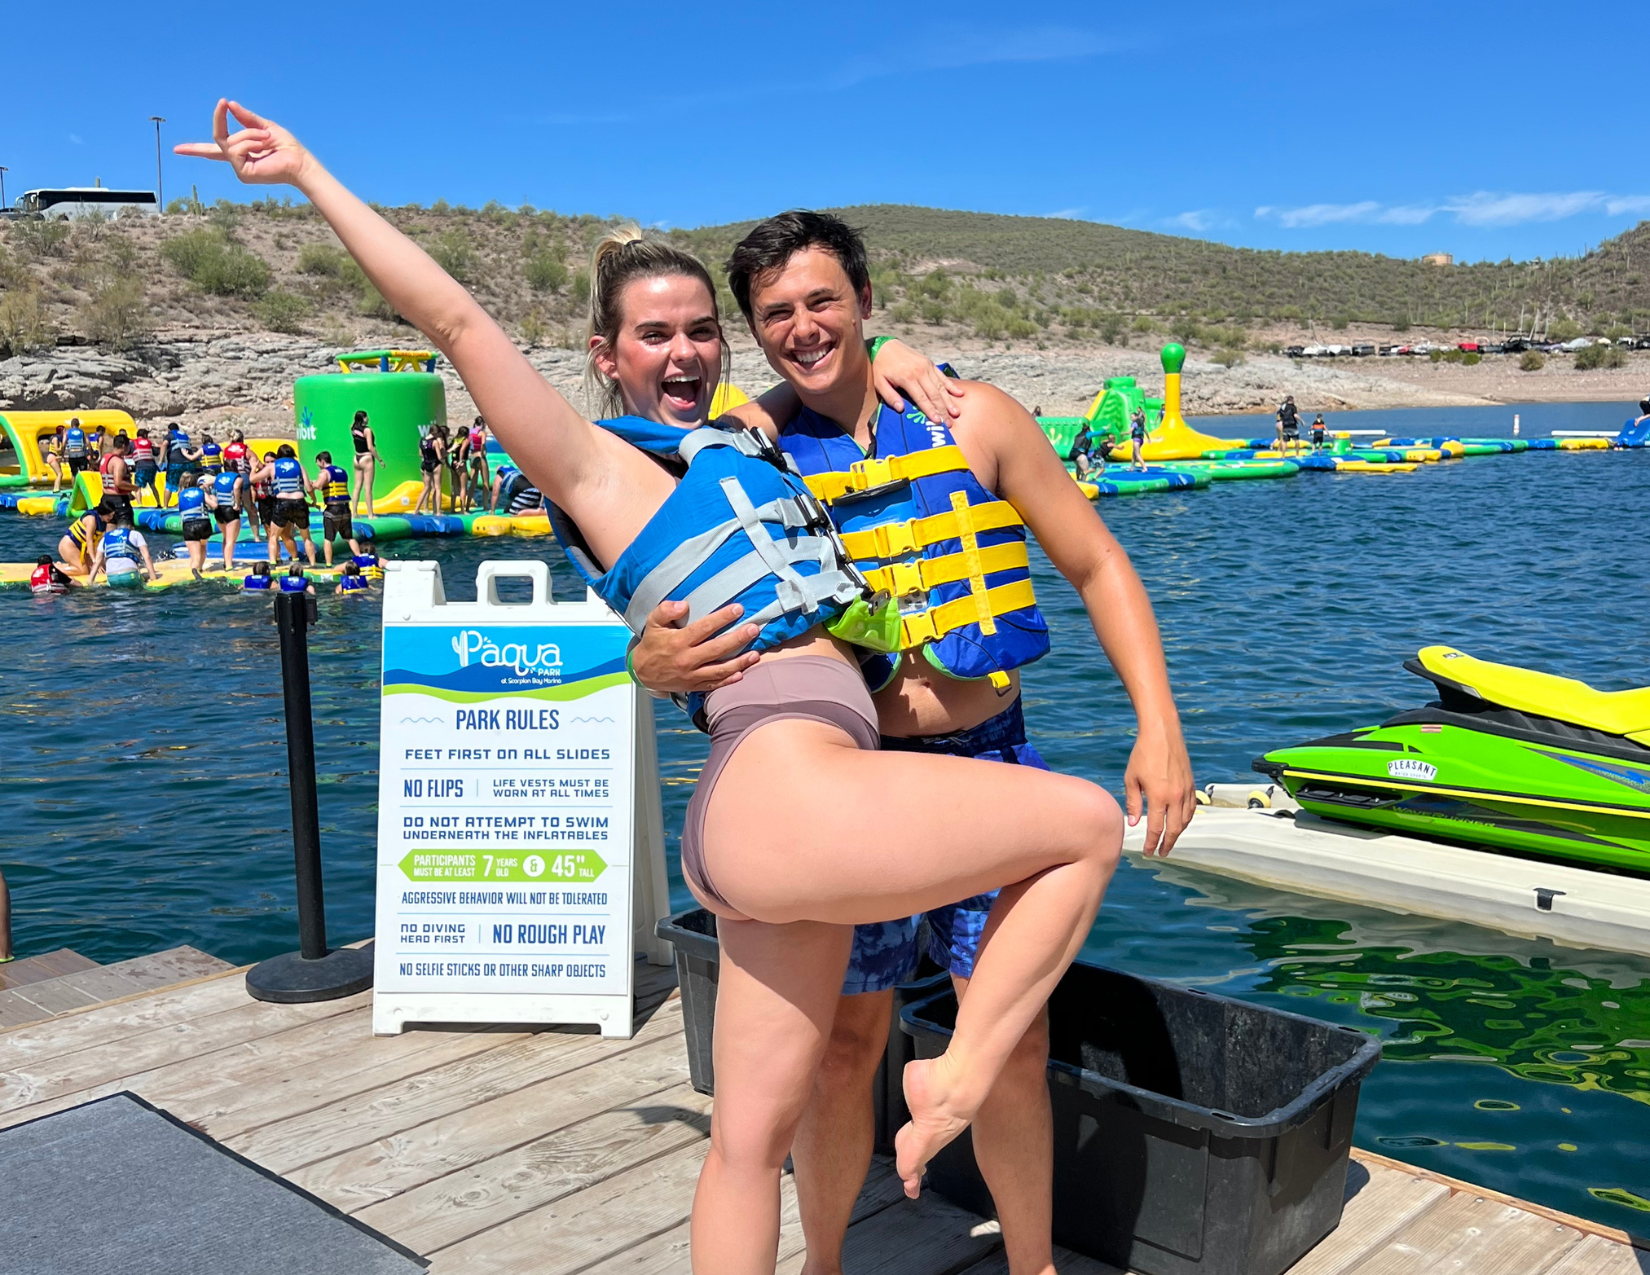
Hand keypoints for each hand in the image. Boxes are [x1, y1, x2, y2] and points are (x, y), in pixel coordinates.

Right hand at [173, 99, 310, 186]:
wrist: (299, 161)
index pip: (213, 149)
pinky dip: (250, 142)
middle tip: (223, 103)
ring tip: (267, 139)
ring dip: (250, 133)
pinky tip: (264, 146)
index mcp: (240, 151)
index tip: (177, 150)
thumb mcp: (264, 126)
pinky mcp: (243, 173)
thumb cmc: (286, 146)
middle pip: (218, 138)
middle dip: (219, 118)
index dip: (195, 149)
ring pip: (230, 141)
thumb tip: (229, 104)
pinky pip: (236, 149)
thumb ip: (245, 118)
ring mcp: (239, 168)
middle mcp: (237, 161)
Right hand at [630, 600, 760, 694]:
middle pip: (717, 649)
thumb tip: (683, 605)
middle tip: (754, 629)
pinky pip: (714, 684)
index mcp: (678, 641)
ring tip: (756, 653)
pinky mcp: (694, 685)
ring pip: (720, 669)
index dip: (722, 618)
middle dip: (738, 639)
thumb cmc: (652, 644)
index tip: (738, 609)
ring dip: (740, 662)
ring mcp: (692, 675)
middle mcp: (687, 659)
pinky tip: (742, 673)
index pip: (704, 628)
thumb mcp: (652, 623)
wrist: (642, 673)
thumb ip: (665, 610)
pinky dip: (729, 680)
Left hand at [871, 340, 965, 421]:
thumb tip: (901, 409)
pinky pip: (942, 376)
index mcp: (908, 378)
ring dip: (949, 400)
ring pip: (941, 386)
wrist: (885, 345)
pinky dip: (951, 385)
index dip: (931, 411)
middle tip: (949, 423)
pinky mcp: (930, 363)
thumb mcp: (880, 382)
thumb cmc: (881, 366)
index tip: (938, 421)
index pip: (922, 398)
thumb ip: (890, 396)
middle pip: (934, 394)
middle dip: (943, 410)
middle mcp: (920, 371)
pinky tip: (959, 394)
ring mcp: (927, 366)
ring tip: (956, 412)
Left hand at [1124, 723, 1195, 857]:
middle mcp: (1175, 797)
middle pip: (1174, 829)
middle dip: (1167, 844)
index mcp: (1158, 797)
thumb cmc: (1143, 754)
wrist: (1162, 733)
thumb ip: (1133, 803)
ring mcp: (1186, 791)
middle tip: (1161, 853)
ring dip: (1178, 833)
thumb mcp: (1131, 779)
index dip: (1152, 843)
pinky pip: (1191, 808)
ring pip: (1185, 820)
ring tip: (1170, 840)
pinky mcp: (1192, 784)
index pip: (1156, 828)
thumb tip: (1133, 823)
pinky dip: (1186, 819)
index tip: (1148, 852)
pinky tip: (1180, 822)